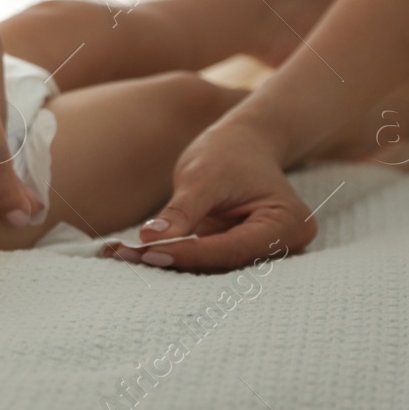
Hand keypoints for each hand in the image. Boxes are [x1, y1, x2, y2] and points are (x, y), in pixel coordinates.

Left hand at [128, 117, 315, 270]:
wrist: (244, 142)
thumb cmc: (230, 151)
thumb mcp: (204, 174)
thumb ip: (182, 210)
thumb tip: (150, 239)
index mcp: (288, 224)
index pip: (233, 249)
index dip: (190, 253)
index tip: (149, 252)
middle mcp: (283, 247)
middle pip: (224, 265)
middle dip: (175, 261)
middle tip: (127, 257)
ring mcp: (261, 253)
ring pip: (210, 267)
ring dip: (167, 261)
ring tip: (120, 254)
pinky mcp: (237, 253)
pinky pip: (204, 260)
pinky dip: (171, 254)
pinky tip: (133, 251)